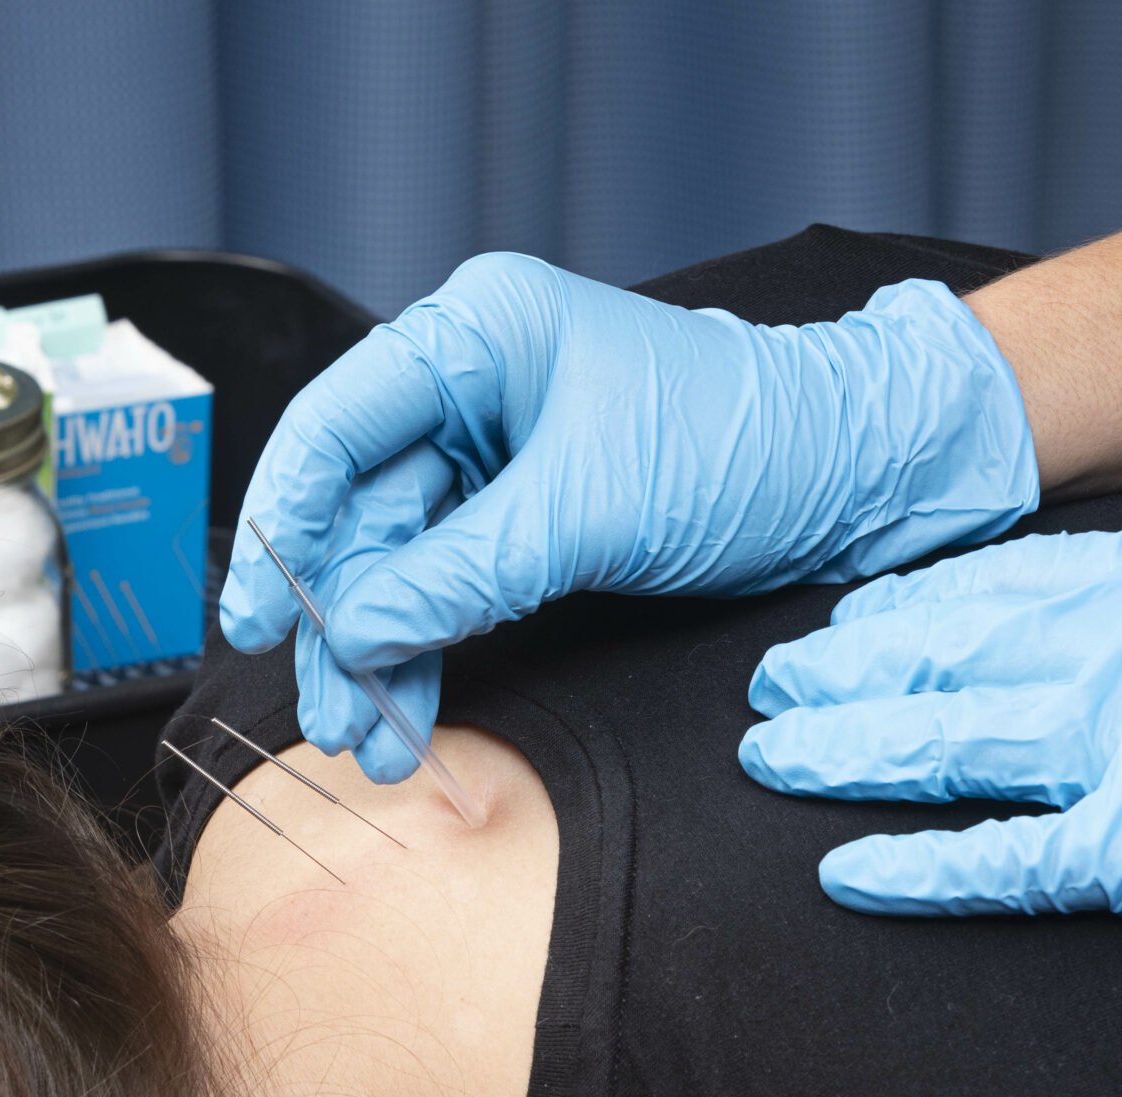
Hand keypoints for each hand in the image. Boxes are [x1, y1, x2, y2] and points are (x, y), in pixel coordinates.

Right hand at [224, 252, 1036, 781]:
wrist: (862, 482)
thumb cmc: (750, 447)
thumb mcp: (593, 509)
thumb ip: (461, 574)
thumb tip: (355, 634)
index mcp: (478, 333)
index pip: (334, 426)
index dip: (283, 526)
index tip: (259, 619)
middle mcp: (473, 385)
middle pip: (357, 508)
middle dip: (339, 619)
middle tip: (335, 712)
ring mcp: (497, 455)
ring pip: (395, 561)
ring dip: (377, 652)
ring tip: (372, 739)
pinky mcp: (528, 517)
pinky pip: (445, 587)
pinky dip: (425, 649)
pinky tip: (408, 709)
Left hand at [739, 501, 1121, 1006]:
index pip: (1014, 581)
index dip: (920, 601)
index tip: (853, 613)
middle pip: (958, 653)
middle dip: (853, 665)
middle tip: (773, 681)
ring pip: (955, 743)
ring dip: (849, 749)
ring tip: (768, 755)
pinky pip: (1010, 862)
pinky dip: (920, 869)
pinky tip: (842, 874)